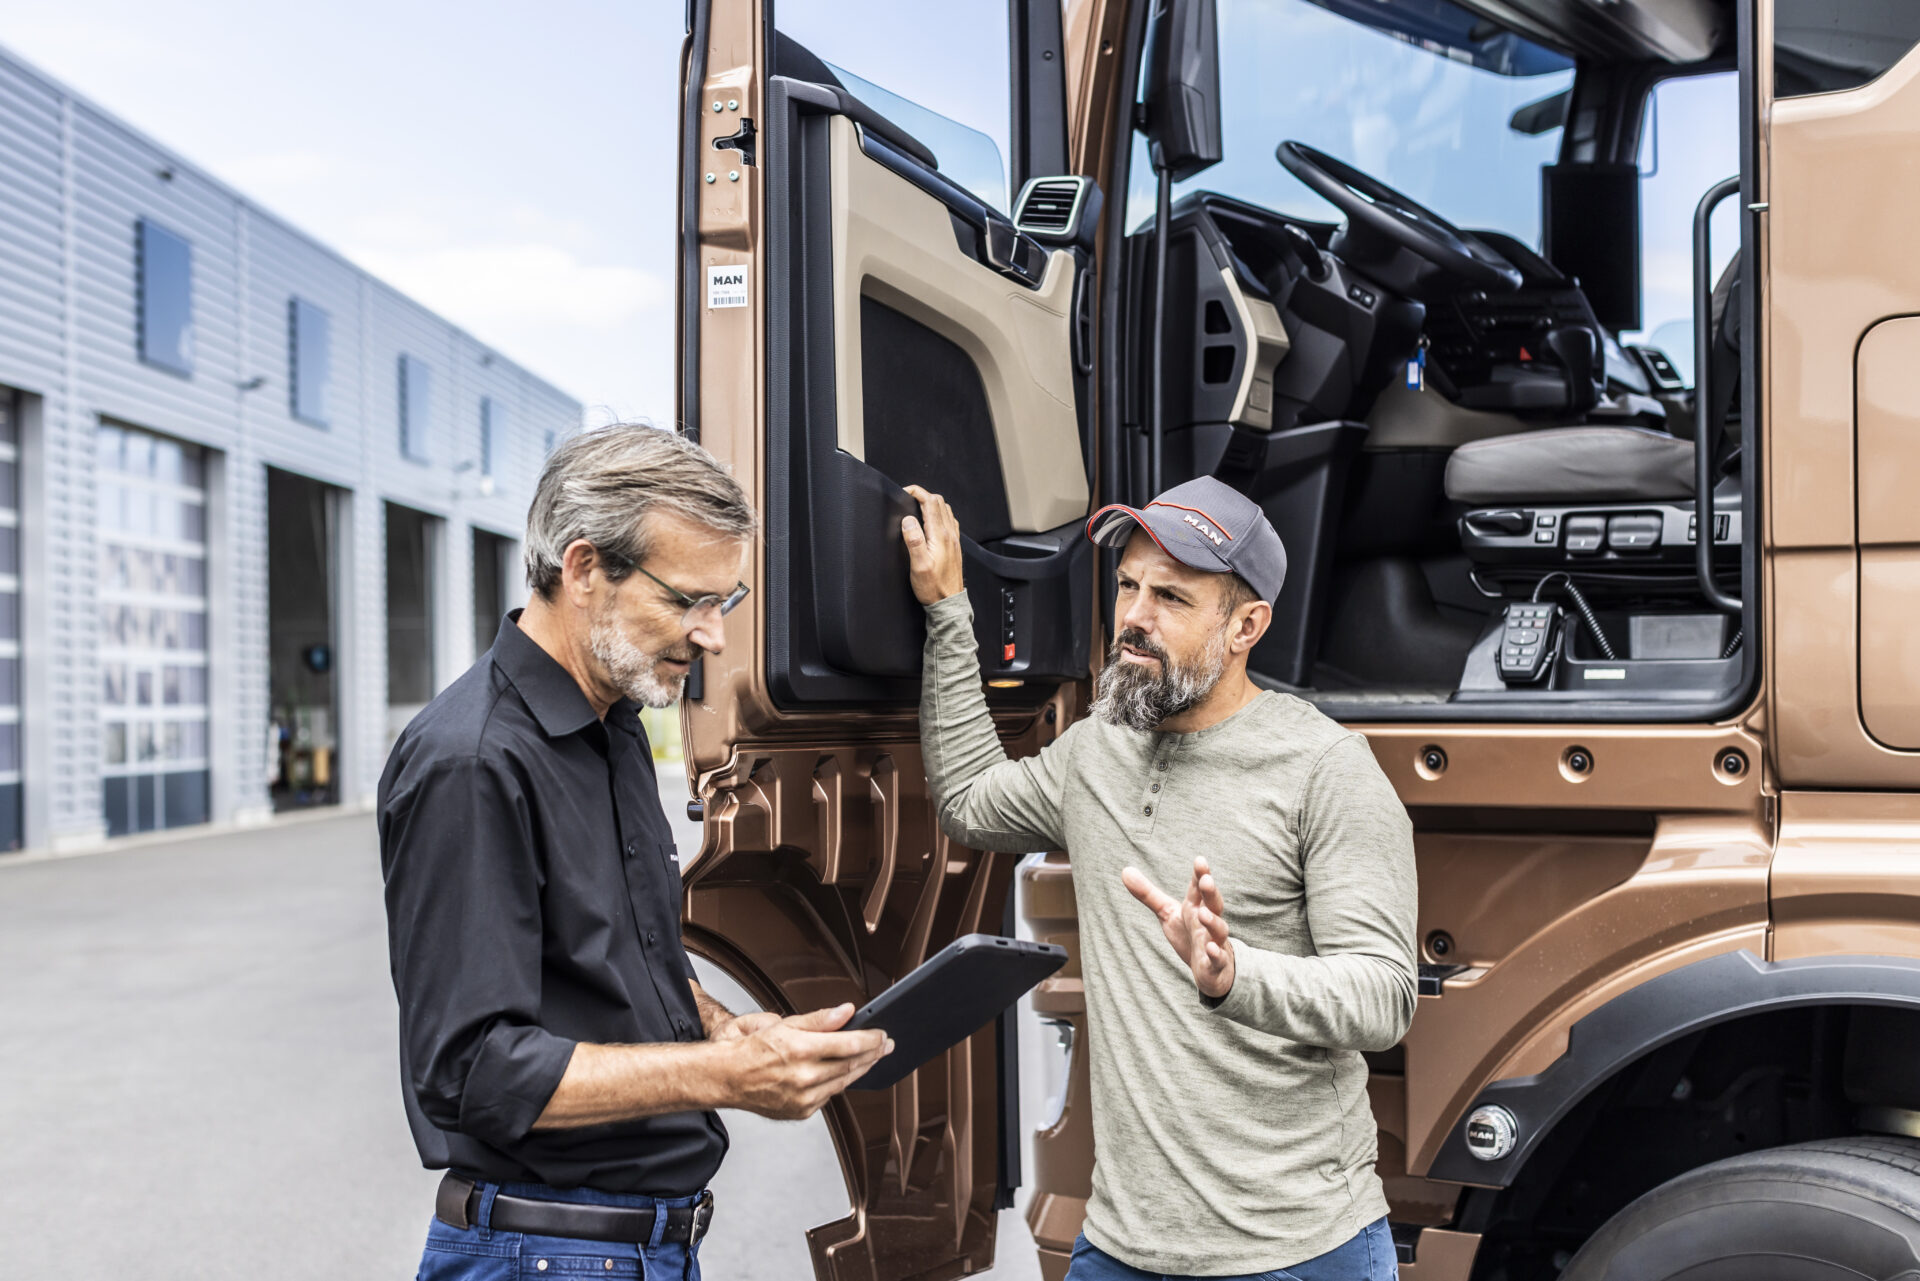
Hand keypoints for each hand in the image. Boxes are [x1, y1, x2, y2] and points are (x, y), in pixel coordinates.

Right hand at [719, 1003, 893, 1119]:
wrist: (728, 1078)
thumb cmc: (752, 1049)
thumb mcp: (784, 1024)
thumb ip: (820, 1020)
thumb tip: (846, 1012)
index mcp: (799, 1050)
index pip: (848, 1044)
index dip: (870, 1039)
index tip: (882, 1034)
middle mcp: (803, 1077)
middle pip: (850, 1064)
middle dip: (872, 1053)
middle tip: (886, 1044)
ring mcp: (803, 1098)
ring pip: (844, 1082)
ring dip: (862, 1069)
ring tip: (873, 1057)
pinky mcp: (801, 1111)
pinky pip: (829, 1095)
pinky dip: (839, 1082)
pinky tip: (845, 1072)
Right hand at [901, 485, 965, 604]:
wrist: (948, 603)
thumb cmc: (933, 588)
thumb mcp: (918, 565)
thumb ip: (914, 540)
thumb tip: (908, 520)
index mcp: (940, 536)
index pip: (930, 502)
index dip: (917, 492)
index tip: (905, 492)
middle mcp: (949, 535)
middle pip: (939, 502)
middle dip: (923, 495)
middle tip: (909, 498)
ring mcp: (953, 540)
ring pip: (946, 510)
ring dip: (932, 504)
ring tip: (917, 507)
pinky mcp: (954, 546)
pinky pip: (949, 521)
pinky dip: (939, 514)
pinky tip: (932, 522)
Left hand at [1122, 856, 1236, 998]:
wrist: (1211, 968)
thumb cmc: (1189, 934)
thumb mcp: (1167, 913)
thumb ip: (1148, 894)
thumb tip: (1125, 870)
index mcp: (1196, 907)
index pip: (1198, 888)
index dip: (1200, 874)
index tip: (1199, 860)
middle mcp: (1209, 922)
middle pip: (1214, 904)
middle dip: (1211, 892)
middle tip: (1206, 880)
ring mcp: (1215, 942)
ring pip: (1219, 930)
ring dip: (1213, 922)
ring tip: (1203, 914)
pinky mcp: (1216, 963)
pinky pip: (1219, 958)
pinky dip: (1216, 954)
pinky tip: (1211, 948)